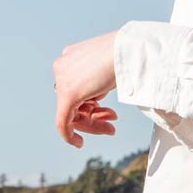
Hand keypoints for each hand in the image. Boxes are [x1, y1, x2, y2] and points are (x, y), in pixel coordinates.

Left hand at [53, 31, 119, 148]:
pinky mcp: (67, 94)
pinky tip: (78, 143)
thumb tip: (97, 95)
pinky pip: (62, 121)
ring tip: (112, 127)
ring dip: (92, 124)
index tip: (106, 113)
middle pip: (74, 102)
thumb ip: (98, 79)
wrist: (129, 49)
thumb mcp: (108, 67)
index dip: (92, 105)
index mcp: (71, 56)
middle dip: (93, 117)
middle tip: (111, 126)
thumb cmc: (127, 54)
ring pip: (72, 112)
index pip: (77, 88)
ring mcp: (63, 80)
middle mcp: (62, 67)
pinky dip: (69, 135)